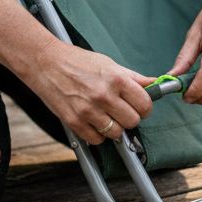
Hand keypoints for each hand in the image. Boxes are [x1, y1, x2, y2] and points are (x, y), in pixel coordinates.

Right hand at [27, 42, 155, 145]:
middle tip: (121, 111)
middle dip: (130, 118)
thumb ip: (133, 78)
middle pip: (133, 121)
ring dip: (114, 128)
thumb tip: (155, 83)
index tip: (139, 106)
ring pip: (116, 133)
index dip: (144, 107)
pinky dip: (97, 134)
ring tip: (106, 116)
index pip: (145, 104)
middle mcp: (104, 96)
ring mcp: (88, 110)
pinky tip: (93, 121)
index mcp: (116, 79)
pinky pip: (96, 139)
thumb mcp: (109, 64)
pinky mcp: (74, 122)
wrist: (45, 63)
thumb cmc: (77, 61)